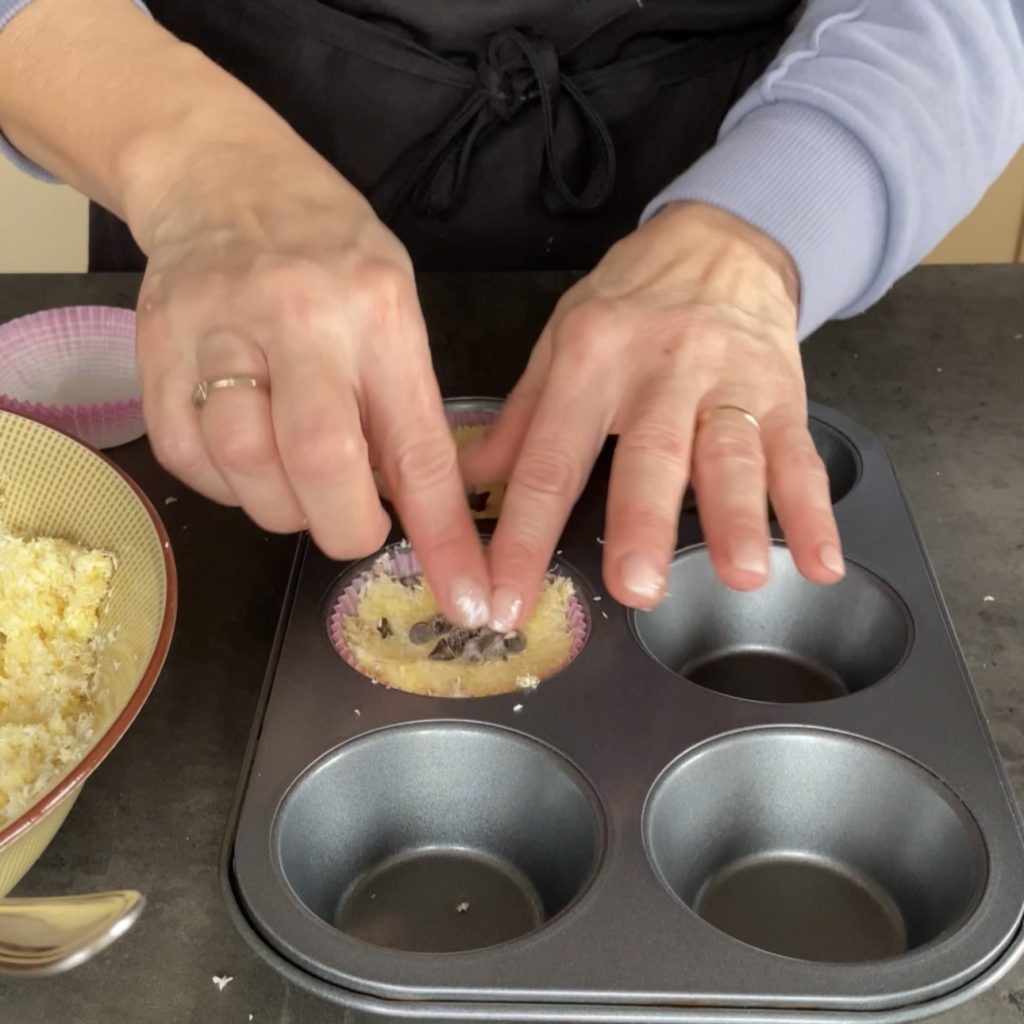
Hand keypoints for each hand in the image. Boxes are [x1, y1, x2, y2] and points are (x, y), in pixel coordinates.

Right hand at [134, 146, 490, 627]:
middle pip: (318, 459)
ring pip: (243, 465)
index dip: (445, 537)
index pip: (419, 447)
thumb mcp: (394, 309)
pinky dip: (224, 484)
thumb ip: (403, 406)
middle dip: (345, 526)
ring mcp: (217, 328)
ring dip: (281, 506)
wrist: (223, 181)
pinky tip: (247, 459)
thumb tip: (413, 512)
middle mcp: (299, 316)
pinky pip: (186, 455)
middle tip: (354, 528)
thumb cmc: (330, 252)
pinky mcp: (155, 347)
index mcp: (378, 311)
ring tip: (297, 481)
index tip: (467, 598)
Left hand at [460, 201, 843, 629]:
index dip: (524, 536)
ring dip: (739, 517)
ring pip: (733, 454)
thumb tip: (470, 483)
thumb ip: (523, 417)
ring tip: (743, 574)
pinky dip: (815, 512)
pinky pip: (801, 457)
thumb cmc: (630, 299)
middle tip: (638, 587)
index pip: (549, 461)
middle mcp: (660, 370)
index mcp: (590, 359)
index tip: (506, 599)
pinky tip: (822, 562)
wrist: (722, 241)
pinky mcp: (784, 394)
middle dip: (645, 522)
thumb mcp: (562, 339)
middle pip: (651, 453)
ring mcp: (728, 383)